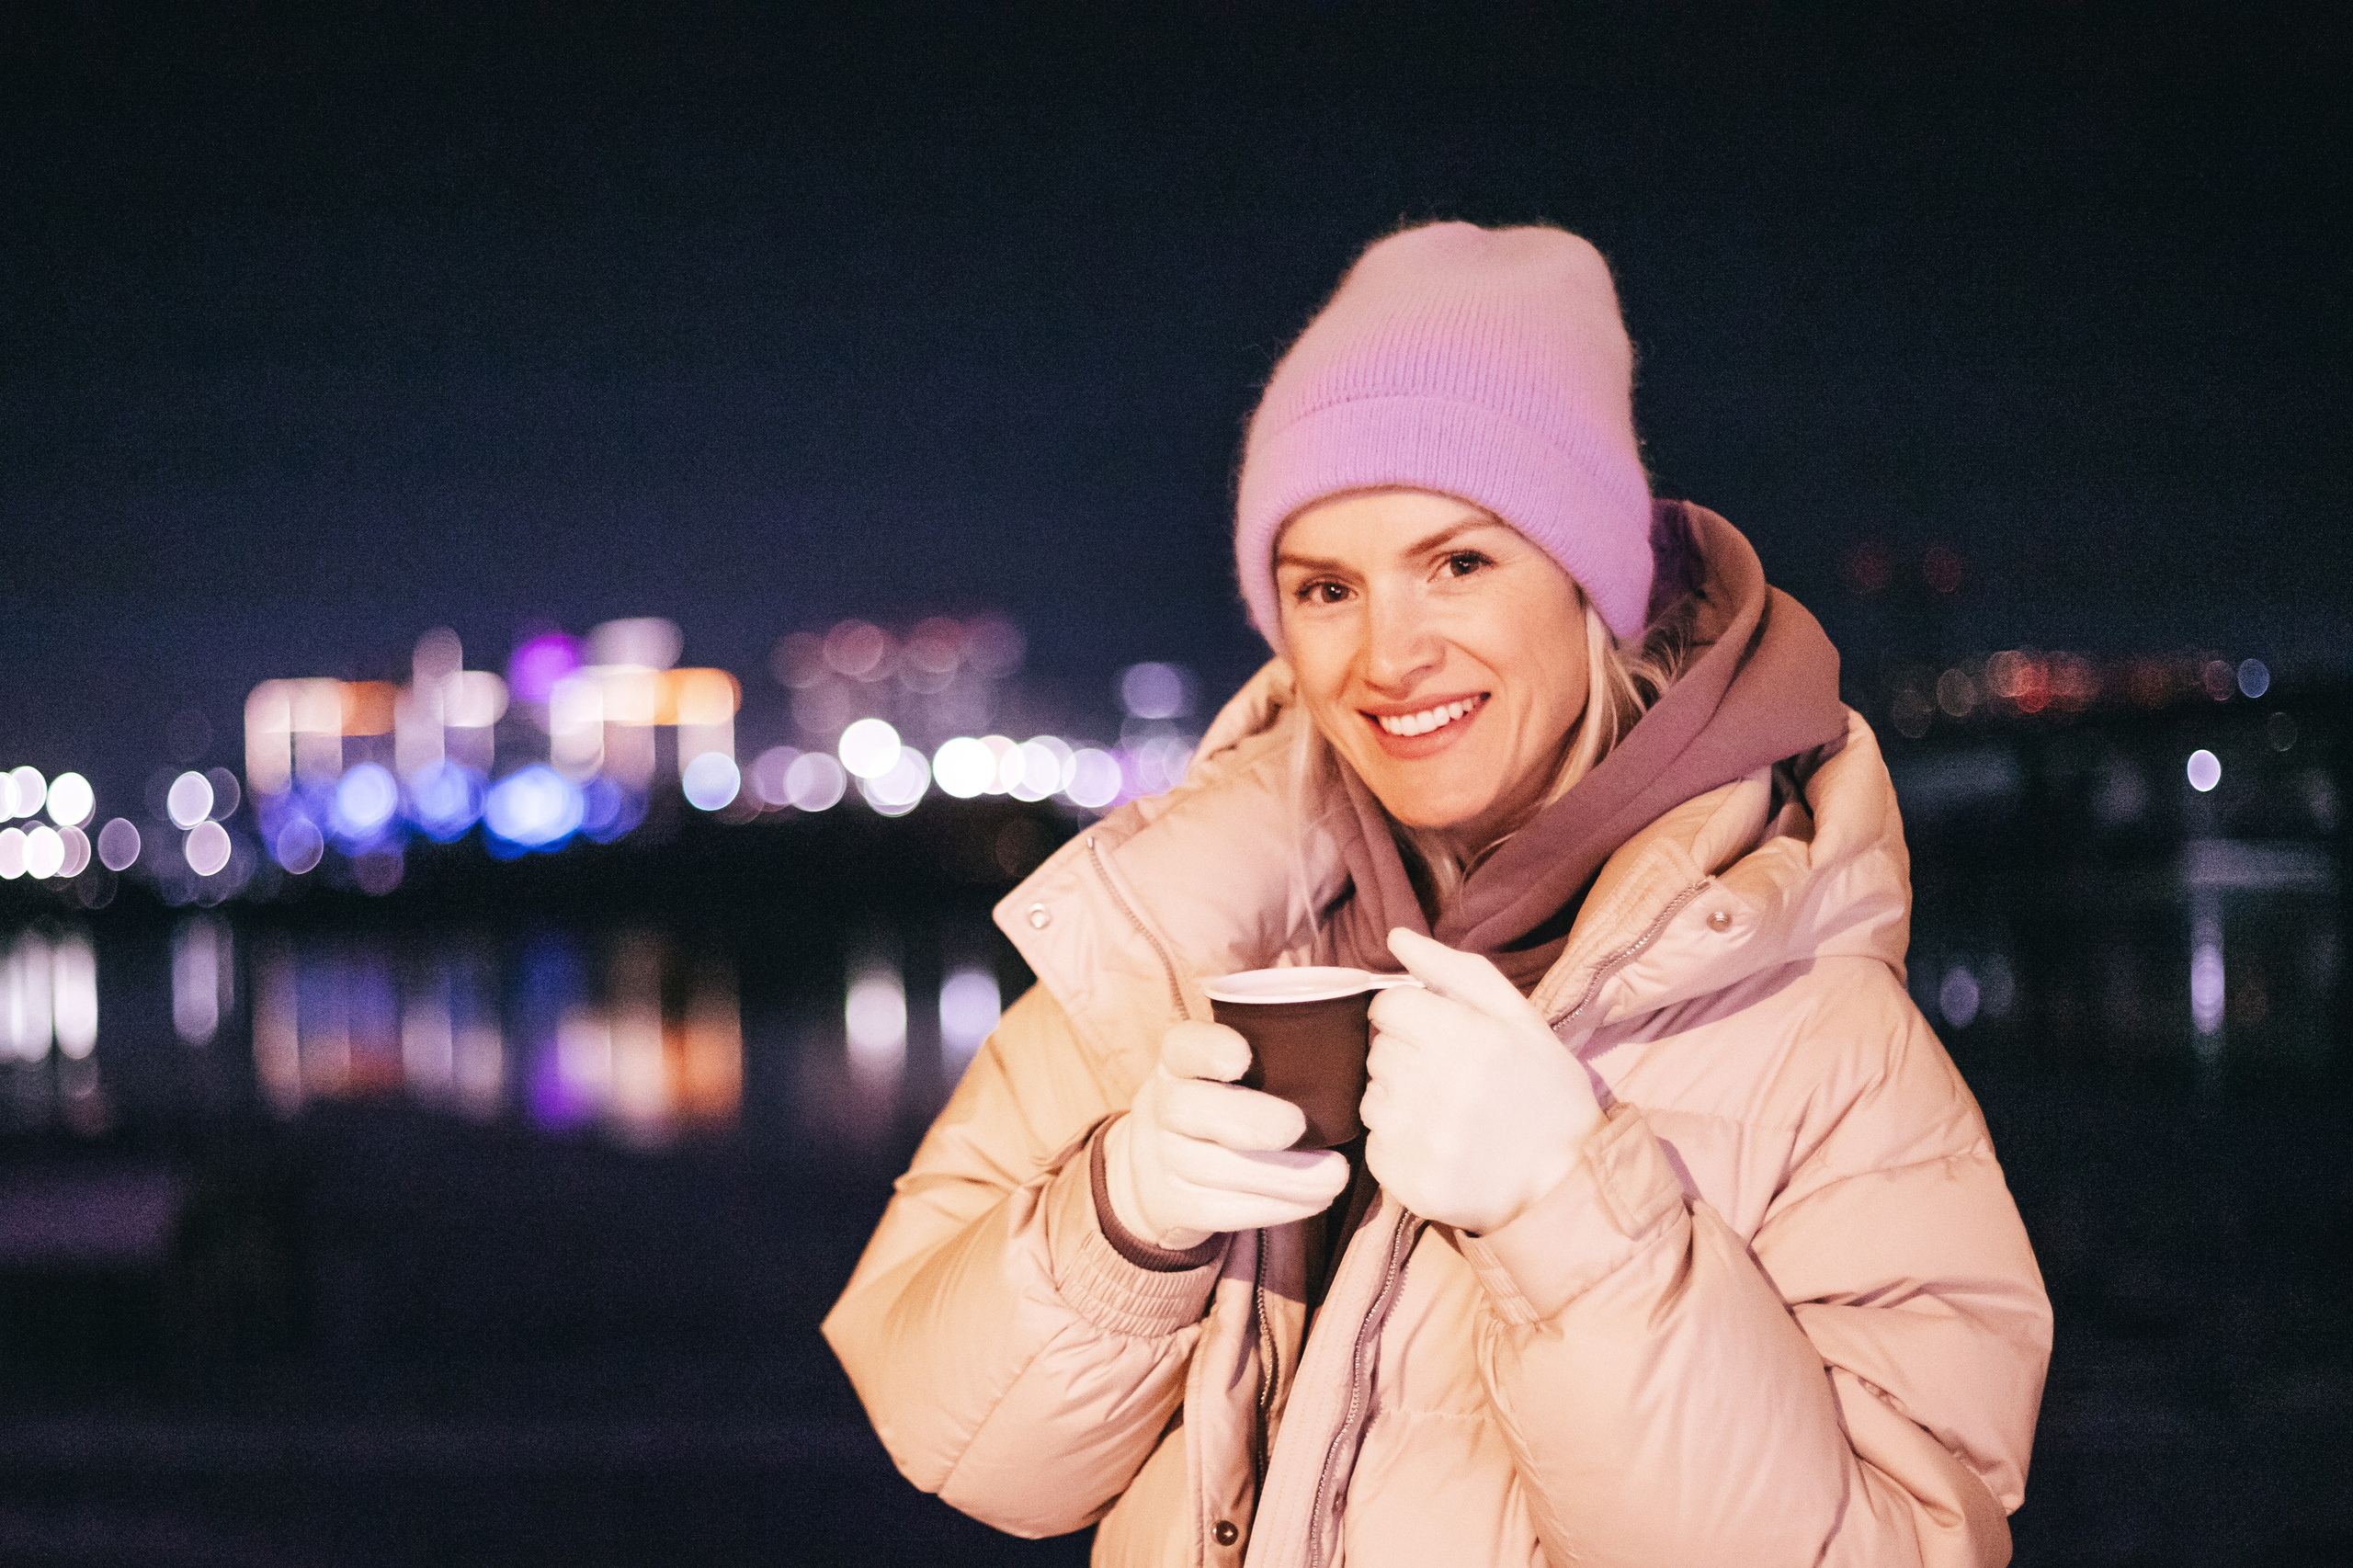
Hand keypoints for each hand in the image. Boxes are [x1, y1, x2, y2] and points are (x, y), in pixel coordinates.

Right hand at [1103, 1021, 1351, 1251]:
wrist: (1156, 1169)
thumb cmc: (1222, 1105)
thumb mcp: (1229, 1072)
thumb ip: (1275, 1055)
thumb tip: (1373, 1036)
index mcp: (1178, 1061)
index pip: (1182, 1045)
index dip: (1208, 1049)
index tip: (1242, 1056)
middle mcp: (1160, 1105)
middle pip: (1188, 1109)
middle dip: (1246, 1119)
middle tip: (1297, 1126)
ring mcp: (1160, 1158)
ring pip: (1209, 1168)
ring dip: (1279, 1175)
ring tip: (1334, 1175)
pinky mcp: (1172, 1204)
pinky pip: (1219, 1210)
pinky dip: (1273, 1207)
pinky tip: (1315, 1199)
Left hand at [1361, 927, 1602, 1234]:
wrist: (1566, 1181)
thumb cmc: (1544, 1090)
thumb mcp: (1518, 1018)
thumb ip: (1454, 971)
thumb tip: (1396, 938)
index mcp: (1467, 1038)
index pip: (1389, 1008)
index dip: (1412, 1017)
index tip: (1440, 1036)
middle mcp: (1436, 1088)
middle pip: (1379, 1050)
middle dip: (1409, 1057)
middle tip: (1454, 1079)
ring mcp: (1418, 1139)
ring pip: (1372, 1095)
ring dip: (1401, 1098)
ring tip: (1449, 1113)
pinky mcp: (1405, 1180)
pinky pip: (1375, 1142)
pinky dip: (1400, 1140)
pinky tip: (1439, 1144)